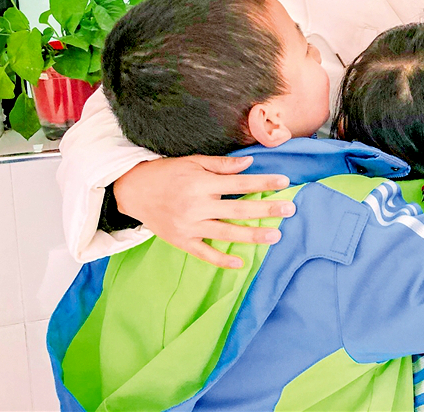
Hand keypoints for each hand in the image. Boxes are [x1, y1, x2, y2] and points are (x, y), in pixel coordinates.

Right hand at [113, 155, 294, 268]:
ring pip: (226, 233)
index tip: (284, 181)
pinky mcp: (181, 241)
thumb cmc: (166, 173)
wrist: (132, 191)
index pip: (239, 183)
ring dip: (252, 235)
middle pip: (238, 209)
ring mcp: (189, 226)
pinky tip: (241, 263)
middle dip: (266, 209)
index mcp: (200, 183)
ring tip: (275, 236)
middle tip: (290, 209)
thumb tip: (249, 164)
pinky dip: (222, 260)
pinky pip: (205, 254)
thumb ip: (221, 165)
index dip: (263, 181)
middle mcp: (196, 206)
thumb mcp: (192, 161)